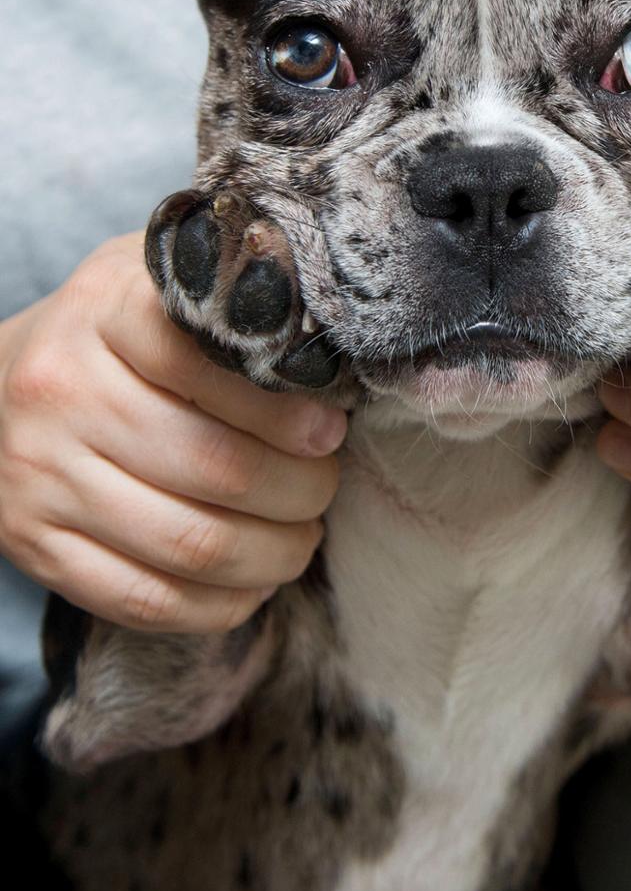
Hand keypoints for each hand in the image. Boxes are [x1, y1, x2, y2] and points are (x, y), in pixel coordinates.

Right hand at [0, 233, 345, 632]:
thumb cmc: (113, 335)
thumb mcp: (161, 286)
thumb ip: (234, 303)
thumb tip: (338, 351)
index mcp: (104, 310)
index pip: (211, 365)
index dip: (286, 410)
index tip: (331, 430)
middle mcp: (61, 391)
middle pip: (213, 466)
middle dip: (297, 491)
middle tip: (325, 487)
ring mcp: (39, 475)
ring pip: (187, 543)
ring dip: (271, 555)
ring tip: (302, 537)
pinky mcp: (32, 545)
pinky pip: (143, 599)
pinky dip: (217, 603)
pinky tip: (252, 582)